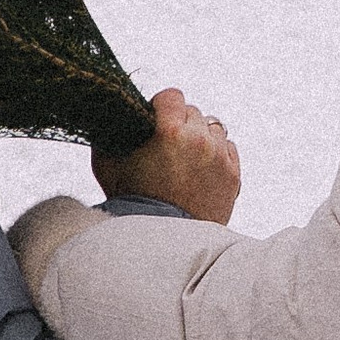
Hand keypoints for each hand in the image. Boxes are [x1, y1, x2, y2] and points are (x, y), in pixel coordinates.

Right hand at [93, 90, 240, 225]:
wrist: (161, 244)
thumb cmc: (131, 203)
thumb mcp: (106, 164)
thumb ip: (108, 134)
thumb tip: (109, 115)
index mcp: (170, 132)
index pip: (172, 95)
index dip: (160, 106)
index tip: (155, 119)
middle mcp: (199, 140)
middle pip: (193, 112)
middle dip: (179, 123)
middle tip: (166, 145)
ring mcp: (220, 158)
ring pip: (213, 128)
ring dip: (200, 137)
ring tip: (185, 158)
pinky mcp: (233, 176)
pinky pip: (229, 149)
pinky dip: (216, 154)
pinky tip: (199, 169)